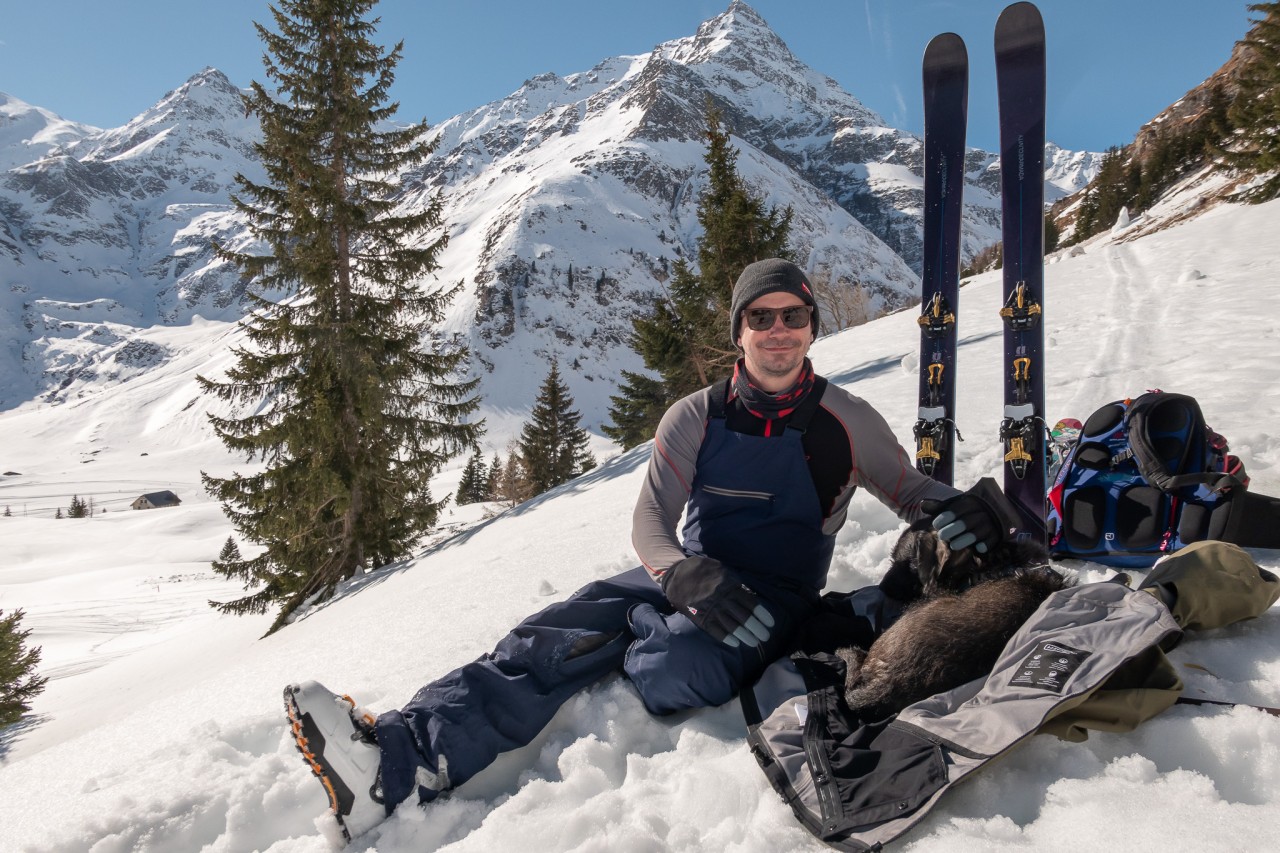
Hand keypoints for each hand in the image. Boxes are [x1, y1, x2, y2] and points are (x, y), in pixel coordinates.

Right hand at [660, 556, 775, 647]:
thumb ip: (735, 583)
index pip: (750, 603)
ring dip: (745, 636)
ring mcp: (710, 609)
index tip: (770, 623)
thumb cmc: (703, 570)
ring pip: (731, 626)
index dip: (762, 615)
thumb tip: (749, 594)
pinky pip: (715, 630)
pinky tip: (736, 643)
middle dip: (756, 628)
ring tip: (754, 642)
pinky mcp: (700, 617)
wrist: (677, 574)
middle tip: (765, 636)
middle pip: (744, 617)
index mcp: (729, 586)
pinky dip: (726, 637)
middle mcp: (722, 599)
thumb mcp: (722, 571)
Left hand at [921, 477, 1020, 553]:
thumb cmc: (967, 512)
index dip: (945, 517)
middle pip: (965, 522)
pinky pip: (990, 542)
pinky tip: (977, 548)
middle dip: (952, 530)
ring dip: (964, 540)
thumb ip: (939, 507)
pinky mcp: (996, 536)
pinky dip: (984, 545)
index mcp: (971, 503)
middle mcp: (982, 513)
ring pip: (977, 533)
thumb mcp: (954, 506)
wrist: (994, 514)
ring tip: (953, 545)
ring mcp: (990, 524)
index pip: (957, 509)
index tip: (936, 524)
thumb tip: (922, 505)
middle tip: (942, 536)